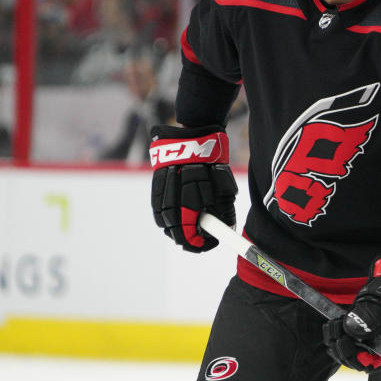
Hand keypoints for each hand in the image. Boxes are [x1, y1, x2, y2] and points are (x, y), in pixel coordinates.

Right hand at [149, 124, 236, 251]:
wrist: (194, 137)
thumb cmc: (212, 164)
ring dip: (175, 229)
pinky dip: (166, 218)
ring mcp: (161, 192)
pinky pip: (158, 208)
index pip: (190, 233)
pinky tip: (174, 220)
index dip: (199, 242)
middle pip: (175, 230)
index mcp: (191, 200)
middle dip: (186, 238)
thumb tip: (226, 229)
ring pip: (164, 220)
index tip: (207, 244)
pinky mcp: (155, 185)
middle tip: (197, 242)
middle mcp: (173, 199)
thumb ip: (224, 211)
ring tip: (186, 232)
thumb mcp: (225, 188)